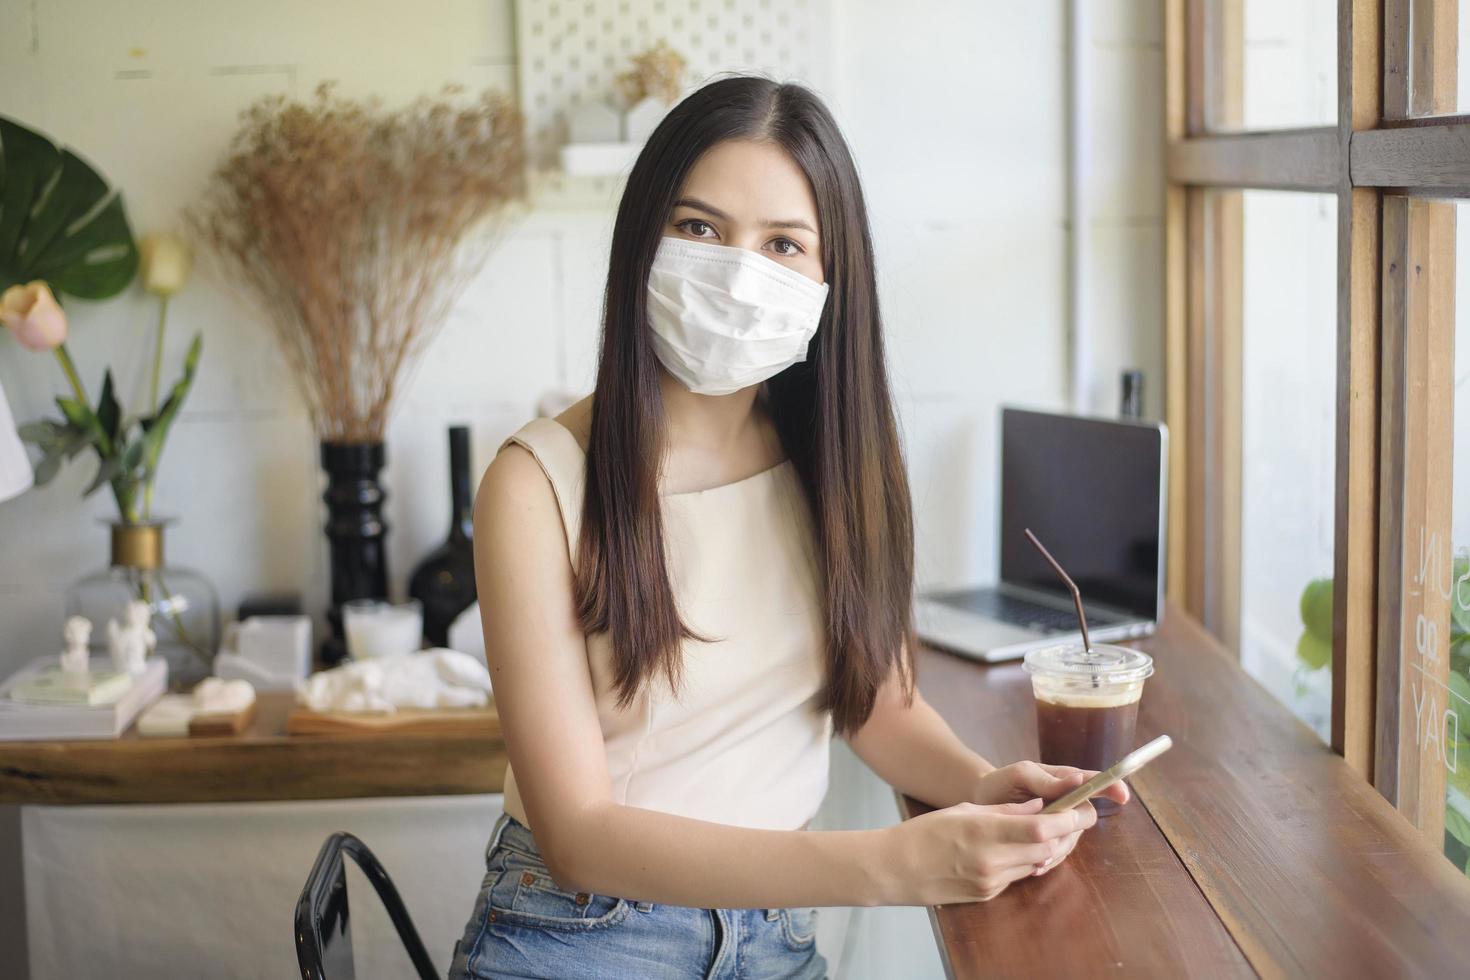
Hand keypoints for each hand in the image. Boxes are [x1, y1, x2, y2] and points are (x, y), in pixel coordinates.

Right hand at [885, 798, 1097, 904]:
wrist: (897, 869)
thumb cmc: (925, 832)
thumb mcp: (964, 810)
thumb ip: (1006, 810)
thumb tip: (1040, 807)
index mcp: (984, 832)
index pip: (1040, 829)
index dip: (1067, 821)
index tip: (1081, 811)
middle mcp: (992, 860)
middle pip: (1046, 850)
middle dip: (1065, 835)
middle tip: (1074, 819)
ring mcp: (991, 881)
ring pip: (1037, 865)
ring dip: (1048, 849)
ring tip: (1050, 831)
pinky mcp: (988, 895)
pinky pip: (1018, 876)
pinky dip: (1026, 862)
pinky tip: (1018, 850)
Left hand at [973, 761, 1128, 876]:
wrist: (980, 803)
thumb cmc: (1000, 783)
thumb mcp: (1019, 774)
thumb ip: (1046, 780)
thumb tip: (1077, 781)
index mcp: (1064, 780)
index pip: (1095, 782)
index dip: (1111, 787)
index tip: (1122, 796)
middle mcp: (1067, 802)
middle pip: (1086, 818)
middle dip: (1072, 829)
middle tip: (1053, 835)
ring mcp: (1059, 823)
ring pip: (1072, 839)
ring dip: (1058, 849)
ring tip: (1038, 857)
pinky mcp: (1049, 841)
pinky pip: (1059, 853)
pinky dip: (1050, 861)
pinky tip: (1035, 866)